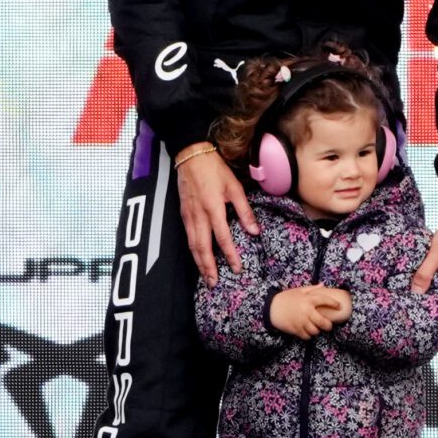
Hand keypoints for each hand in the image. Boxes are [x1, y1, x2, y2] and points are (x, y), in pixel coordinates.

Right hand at [174, 146, 256, 282]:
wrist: (190, 154)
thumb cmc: (214, 168)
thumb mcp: (234, 186)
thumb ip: (244, 210)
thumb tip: (254, 231)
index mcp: (213, 209)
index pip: (223, 238)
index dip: (230, 255)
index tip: (237, 269)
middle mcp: (198, 215)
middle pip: (202, 247)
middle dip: (208, 267)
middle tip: (213, 283)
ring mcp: (188, 215)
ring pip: (192, 244)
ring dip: (198, 262)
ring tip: (205, 275)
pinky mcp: (183, 212)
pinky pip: (187, 236)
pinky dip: (192, 250)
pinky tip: (197, 255)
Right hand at [268, 285, 349, 339]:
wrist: (270, 308)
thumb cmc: (285, 298)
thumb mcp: (297, 291)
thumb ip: (311, 289)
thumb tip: (323, 285)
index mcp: (308, 300)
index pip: (325, 301)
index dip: (334, 304)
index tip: (339, 307)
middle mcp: (306, 311)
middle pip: (324, 323)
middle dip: (328, 326)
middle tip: (327, 325)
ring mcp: (301, 322)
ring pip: (316, 331)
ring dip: (316, 330)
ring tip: (314, 327)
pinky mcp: (296, 330)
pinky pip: (307, 336)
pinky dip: (308, 335)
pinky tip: (306, 330)